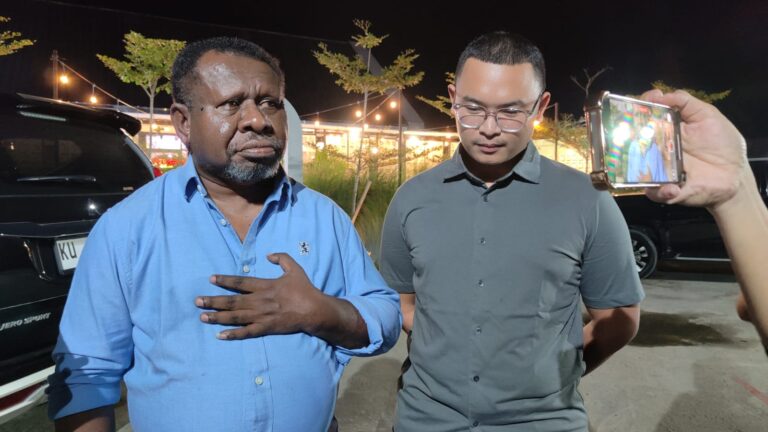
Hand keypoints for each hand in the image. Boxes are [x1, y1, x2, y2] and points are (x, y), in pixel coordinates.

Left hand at [196, 253, 323, 339]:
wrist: (314, 310)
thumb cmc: (305, 289)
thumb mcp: (295, 268)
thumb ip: (282, 258)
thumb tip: (268, 255)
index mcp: (265, 286)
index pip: (240, 282)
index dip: (225, 280)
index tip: (211, 279)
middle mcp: (259, 301)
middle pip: (232, 301)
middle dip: (213, 301)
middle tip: (197, 301)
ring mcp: (262, 316)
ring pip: (235, 317)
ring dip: (217, 317)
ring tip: (202, 317)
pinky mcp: (266, 328)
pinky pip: (247, 332)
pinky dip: (233, 334)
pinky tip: (220, 335)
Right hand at [641, 89, 748, 209]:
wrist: (735, 174)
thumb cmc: (722, 143)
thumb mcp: (707, 115)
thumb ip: (685, 102)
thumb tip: (659, 95)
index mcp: (665, 131)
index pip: (644, 118)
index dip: (640, 108)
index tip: (646, 101)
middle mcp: (657, 150)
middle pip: (633, 143)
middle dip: (626, 136)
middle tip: (630, 132)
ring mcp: (661, 171)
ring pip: (637, 170)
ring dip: (636, 168)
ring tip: (648, 164)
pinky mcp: (669, 190)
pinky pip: (657, 193)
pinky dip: (661, 191)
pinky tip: (672, 187)